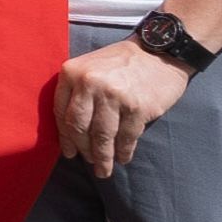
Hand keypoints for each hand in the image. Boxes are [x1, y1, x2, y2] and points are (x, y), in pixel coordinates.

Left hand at [48, 35, 189, 178]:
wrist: (159, 51)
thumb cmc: (121, 62)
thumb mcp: (89, 67)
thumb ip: (76, 92)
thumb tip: (70, 133)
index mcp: (72, 73)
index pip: (61, 113)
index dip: (65, 137)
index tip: (69, 153)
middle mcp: (90, 84)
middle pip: (79, 127)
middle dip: (83, 150)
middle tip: (89, 162)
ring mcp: (114, 96)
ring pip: (103, 136)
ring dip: (103, 157)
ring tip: (103, 170)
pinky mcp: (137, 108)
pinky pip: (127, 137)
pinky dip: (124, 151)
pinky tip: (123, 158)